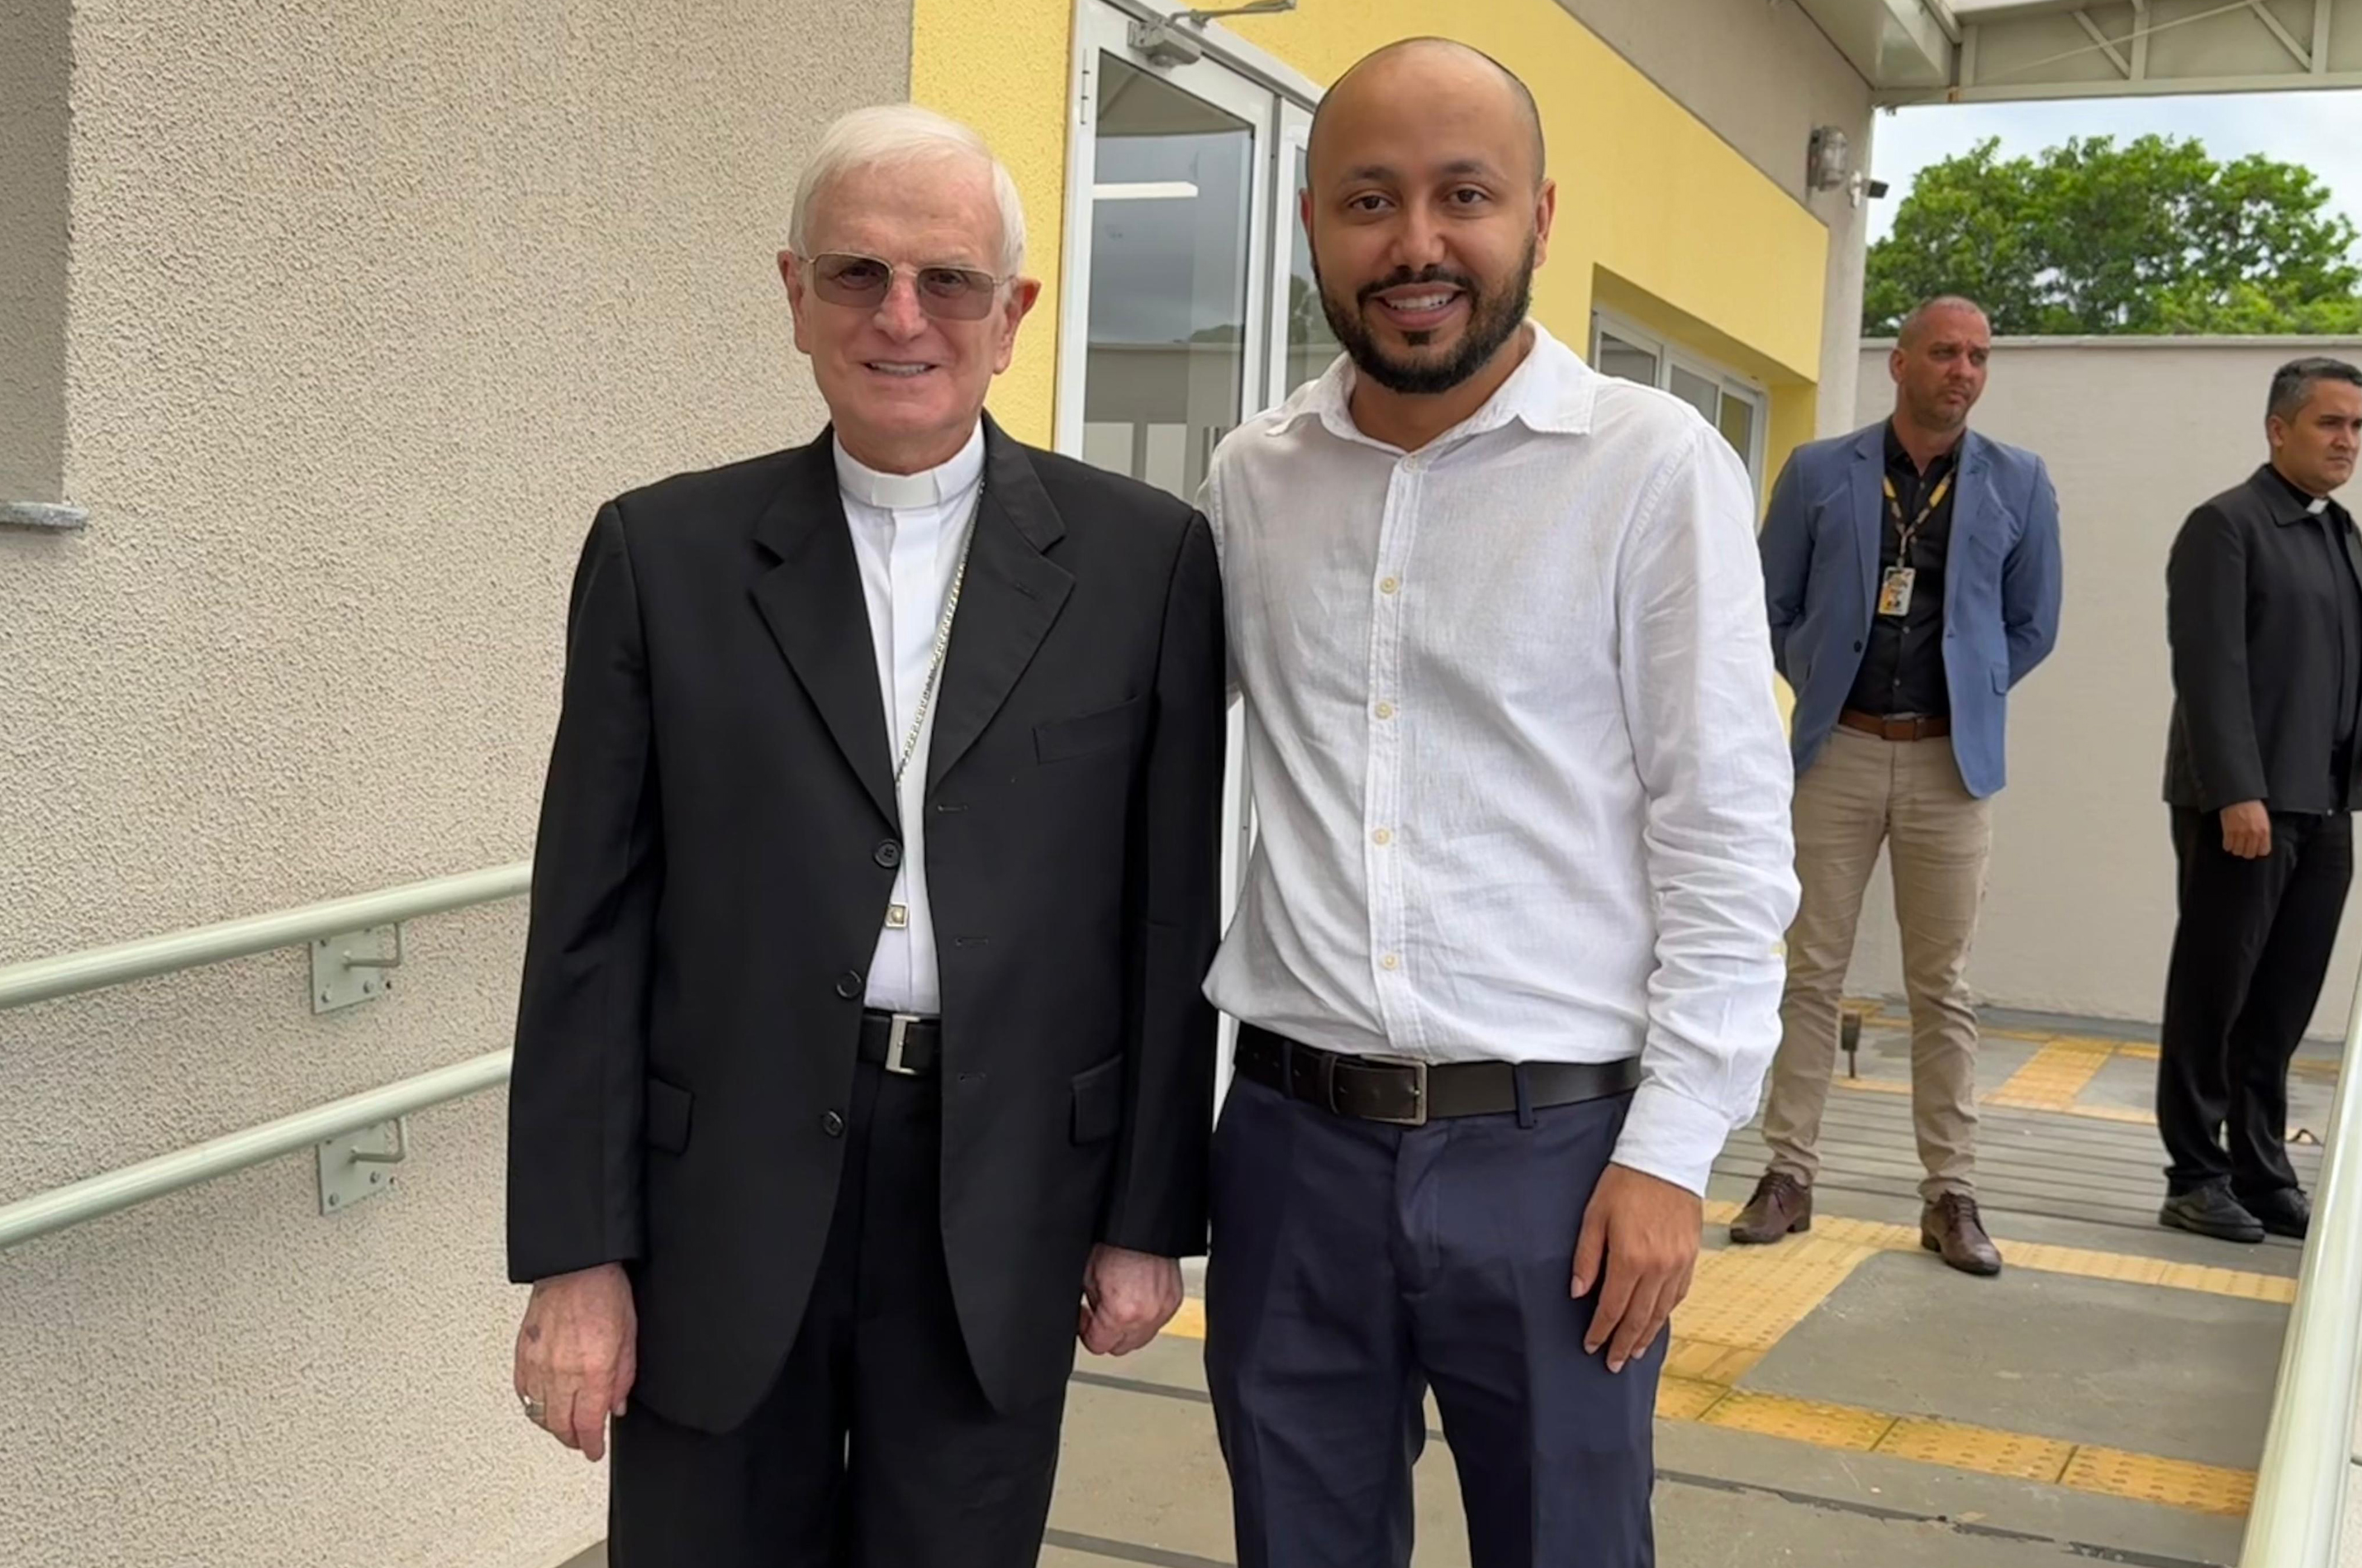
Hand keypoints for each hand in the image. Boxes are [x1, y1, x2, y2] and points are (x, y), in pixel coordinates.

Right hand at [514, 1262, 636, 1460]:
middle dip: (572, 1440)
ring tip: (563, 1426)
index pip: (588, 1424)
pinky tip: (543, 1402)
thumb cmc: (605, 1294)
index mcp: (593, 1370)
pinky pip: (523, 1393)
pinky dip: (533, 1404)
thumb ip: (623, 1377)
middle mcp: (562, 1372)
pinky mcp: (522, 1355)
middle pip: (560, 1426)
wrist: (576, 1267)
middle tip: (581, 1442)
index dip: (591, 1445)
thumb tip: (616, 1406)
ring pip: (538, 1414)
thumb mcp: (629, 1338)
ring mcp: (538, 1365)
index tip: (594, 1451)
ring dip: (552, 1426)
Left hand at [1078, 1244, 1182, 1356]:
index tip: (1086, 1319)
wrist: (1142, 1228)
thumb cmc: (1116, 1245)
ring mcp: (1163, 1310)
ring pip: (1141, 1338)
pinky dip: (1145, 1317)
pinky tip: (1136, 1299)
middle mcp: (1146, 1317)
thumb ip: (1090, 1307)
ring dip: (1128, 1328)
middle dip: (1108, 1334)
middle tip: (1100, 1314)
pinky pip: (1157, 1322)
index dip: (1087, 1333)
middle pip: (1121, 1347)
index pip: (1099, 1346)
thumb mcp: (1088, 1278)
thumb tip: (1088, 1320)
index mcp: (1121, 1314)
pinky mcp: (1174, 1301)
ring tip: (1119, 1305)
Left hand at [1572, 1164, 1701, 1374]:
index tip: (1591, 1346)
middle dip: (1623, 1343)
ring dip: (1646, 1335)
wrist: (1665, 1159)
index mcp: (1630, 1258)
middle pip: (1639, 1317)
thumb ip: (1587, 1258)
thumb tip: (1579, 1292)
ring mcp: (1678, 1264)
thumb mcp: (1594, 1216)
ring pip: (1661, 1311)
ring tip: (1634, 1351)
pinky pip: (1679, 1295)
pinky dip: (1666, 1313)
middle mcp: (1658, 1267)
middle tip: (1613, 1363)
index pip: (1612, 1308)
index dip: (1600, 1331)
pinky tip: (1657, 1321)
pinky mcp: (1690, 1257)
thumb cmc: (1625, 1183)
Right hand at [2221, 801, 2271, 859]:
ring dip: (2235, 849)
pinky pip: (2227, 845)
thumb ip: (2263, 833)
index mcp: (2264, 831)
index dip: (2258, 851)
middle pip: (2249, 854)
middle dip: (2246, 852)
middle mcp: (2253, 834)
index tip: (2254, 849)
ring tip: (2235, 844)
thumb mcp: (2264, 820)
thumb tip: (2259, 844)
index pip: (2263, 851)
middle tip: (2243, 847)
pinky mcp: (2229, 831)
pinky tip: (2228, 841)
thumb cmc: (2252, 807)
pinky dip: (2227, 845)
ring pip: (2238, 851)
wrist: (2239, 797)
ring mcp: (2240, 833)